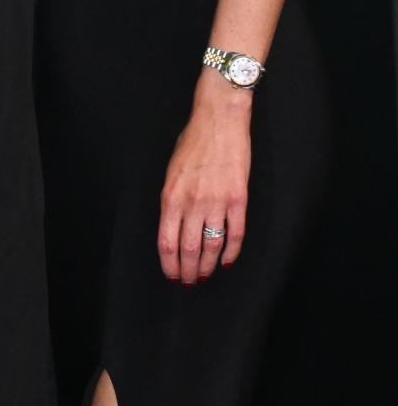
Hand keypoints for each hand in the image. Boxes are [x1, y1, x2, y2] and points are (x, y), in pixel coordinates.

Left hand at [159, 73, 252, 283]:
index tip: (172, 275)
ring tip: (206, 276)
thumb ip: (171, 200)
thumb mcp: (170, 172)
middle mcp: (192, 203)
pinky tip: (227, 261)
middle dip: (188, 270)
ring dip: (208, 266)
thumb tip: (173, 226)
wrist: (219, 122)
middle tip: (190, 282)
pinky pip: (235, 234)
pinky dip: (231, 251)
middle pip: (188, 249)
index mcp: (170, 197)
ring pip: (211, 246)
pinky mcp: (238, 199)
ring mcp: (216, 202)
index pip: (166, 241)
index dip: (169, 263)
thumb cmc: (192, 144)